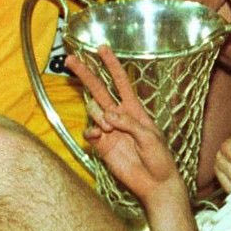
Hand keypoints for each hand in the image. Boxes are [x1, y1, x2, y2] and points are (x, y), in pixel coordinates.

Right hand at [65, 46, 181, 199]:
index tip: (102, 48)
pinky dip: (92, 132)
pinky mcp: (102, 146)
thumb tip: (108, 115)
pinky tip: (100, 136)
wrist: (155, 182)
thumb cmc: (159, 157)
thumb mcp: (150, 137)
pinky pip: (89, 133)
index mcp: (135, 109)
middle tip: (70, 60)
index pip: (121, 81)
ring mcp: (109, 130)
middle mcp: (119, 116)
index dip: (112, 64)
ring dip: (98, 117)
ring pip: (93, 111)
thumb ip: (129, 124)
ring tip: (110, 130)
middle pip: (99, 90)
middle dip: (86, 74)